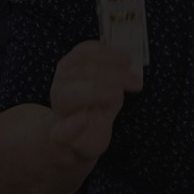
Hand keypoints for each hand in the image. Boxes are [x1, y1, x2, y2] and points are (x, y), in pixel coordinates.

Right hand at [46, 41, 142, 162]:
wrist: (80, 140)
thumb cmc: (94, 109)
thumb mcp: (107, 86)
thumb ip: (114, 73)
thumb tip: (127, 65)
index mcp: (70, 69)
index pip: (83, 53)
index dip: (106, 54)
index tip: (128, 59)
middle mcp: (61, 86)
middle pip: (82, 71)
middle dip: (113, 73)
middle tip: (134, 80)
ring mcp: (59, 110)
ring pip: (70, 94)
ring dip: (97, 91)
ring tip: (117, 94)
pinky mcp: (60, 135)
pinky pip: (62, 129)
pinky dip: (73, 124)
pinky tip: (85, 119)